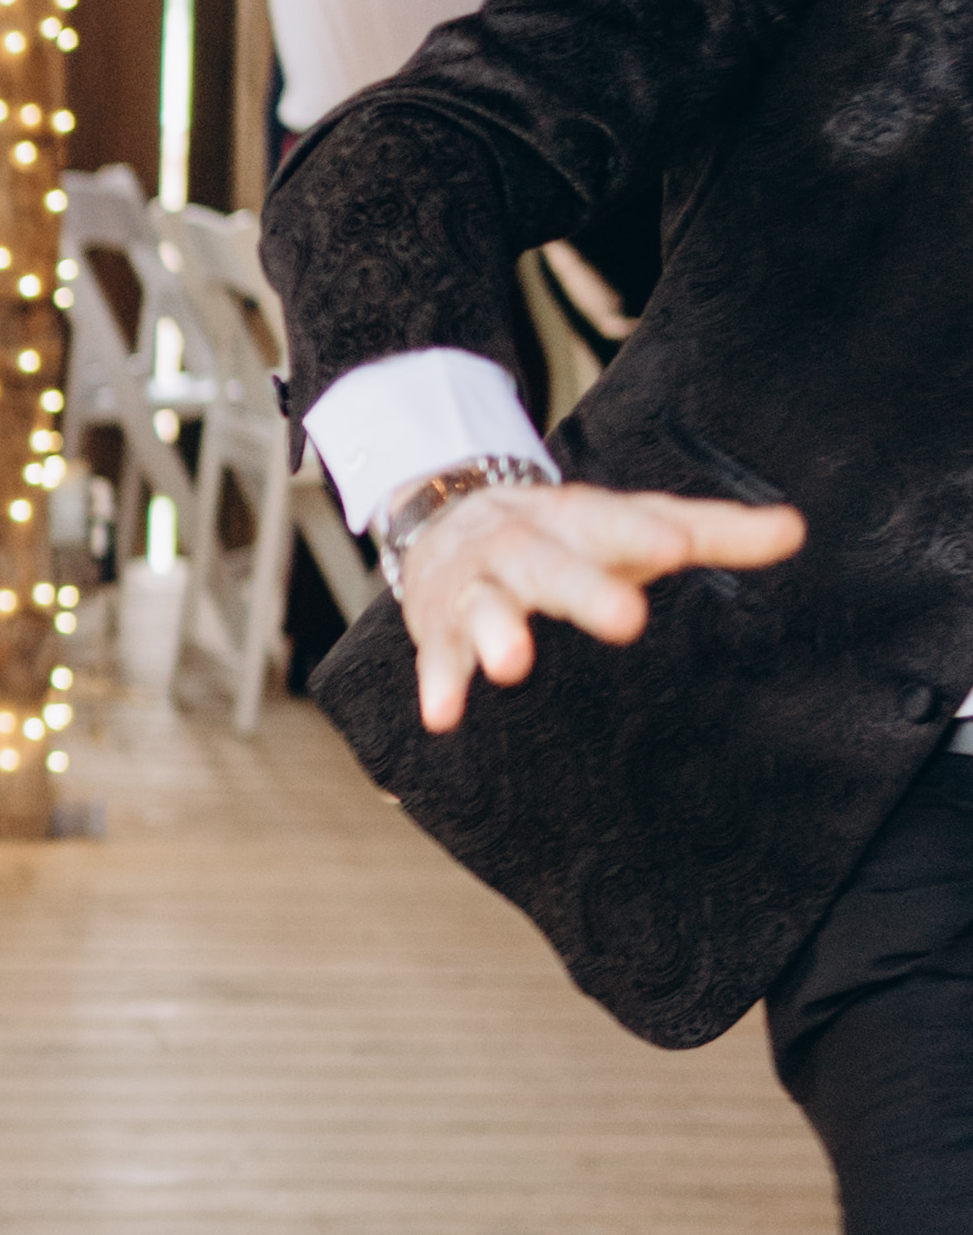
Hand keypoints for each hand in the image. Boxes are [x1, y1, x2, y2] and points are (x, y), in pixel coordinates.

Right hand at [394, 477, 802, 737]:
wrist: (445, 518)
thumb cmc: (566, 538)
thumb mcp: (632, 527)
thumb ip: (712, 533)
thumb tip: (797, 530)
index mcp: (578, 520)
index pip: (613, 520)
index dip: (643, 532)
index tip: (676, 548)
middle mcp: (524, 546)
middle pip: (551, 563)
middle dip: (582, 589)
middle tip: (627, 619)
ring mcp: (478, 586)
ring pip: (486, 604)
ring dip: (496, 631)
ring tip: (512, 666)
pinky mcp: (440, 628)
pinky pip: (437, 656)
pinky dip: (439, 683)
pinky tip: (443, 716)